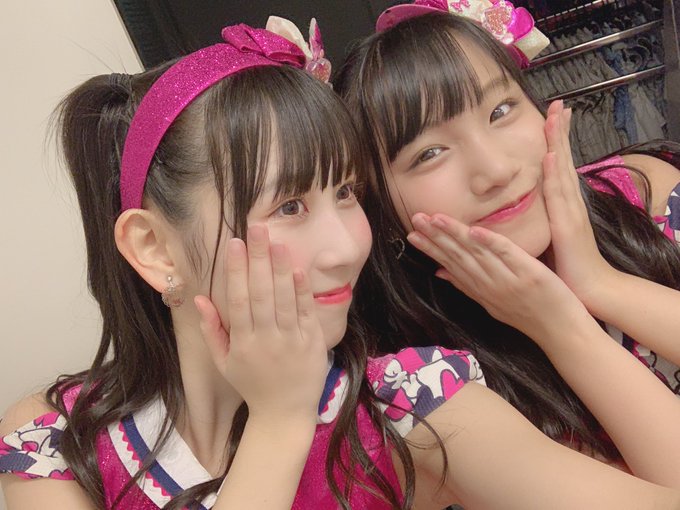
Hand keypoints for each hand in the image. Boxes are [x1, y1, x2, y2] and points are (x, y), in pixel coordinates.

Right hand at [194, 225, 327, 422]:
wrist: (285, 413)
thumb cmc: (251, 385)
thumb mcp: (224, 363)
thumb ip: (212, 330)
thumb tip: (199, 298)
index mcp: (242, 343)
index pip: (238, 299)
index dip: (235, 270)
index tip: (233, 243)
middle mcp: (266, 338)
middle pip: (262, 292)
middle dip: (258, 258)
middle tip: (256, 228)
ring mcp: (291, 339)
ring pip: (284, 298)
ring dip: (281, 267)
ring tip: (277, 240)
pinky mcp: (312, 341)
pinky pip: (306, 311)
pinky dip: (302, 290)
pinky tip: (297, 268)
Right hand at [408, 213, 589, 343]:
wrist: (563, 334)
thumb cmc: (532, 315)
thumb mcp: (493, 305)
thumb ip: (468, 287)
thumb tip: (439, 273)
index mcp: (481, 291)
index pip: (450, 266)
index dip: (430, 250)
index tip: (412, 235)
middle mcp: (490, 286)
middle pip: (458, 258)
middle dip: (434, 238)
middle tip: (415, 219)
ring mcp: (508, 281)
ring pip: (476, 253)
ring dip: (454, 234)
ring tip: (435, 219)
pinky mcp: (529, 274)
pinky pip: (507, 255)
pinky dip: (490, 242)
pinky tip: (474, 230)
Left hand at [542, 100, 617, 308]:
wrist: (589, 292)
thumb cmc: (567, 268)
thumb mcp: (549, 237)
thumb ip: (541, 220)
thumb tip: (523, 211)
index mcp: (563, 205)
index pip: (558, 166)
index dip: (556, 141)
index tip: (553, 116)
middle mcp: (568, 203)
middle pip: (563, 160)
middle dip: (560, 131)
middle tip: (559, 103)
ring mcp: (570, 212)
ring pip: (562, 170)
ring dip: (559, 142)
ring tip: (557, 116)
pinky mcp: (567, 226)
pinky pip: (559, 196)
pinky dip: (556, 175)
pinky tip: (551, 156)